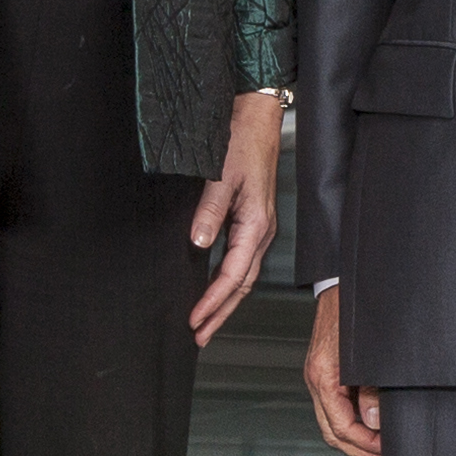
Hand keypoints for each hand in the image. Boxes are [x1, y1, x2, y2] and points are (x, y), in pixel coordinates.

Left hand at [188, 87, 284, 345]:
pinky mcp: (253, 220)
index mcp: (256, 224)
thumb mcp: (222, 176)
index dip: (213, 301)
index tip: (195, 320)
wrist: (256, 118)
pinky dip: (228, 281)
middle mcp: (261, 231)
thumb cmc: (242, 142)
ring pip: (243, 276)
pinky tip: (216, 287)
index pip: (233, 275)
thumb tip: (198, 245)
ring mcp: (259, 227)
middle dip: (221, 313)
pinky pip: (242, 261)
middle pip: (242, 284)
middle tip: (199, 337)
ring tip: (206, 322)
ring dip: (225, 301)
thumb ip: (210, 211)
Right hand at [301, 286, 380, 455]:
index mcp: (324, 377)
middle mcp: (317, 380)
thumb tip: (373, 421)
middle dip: (360, 449)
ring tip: (382, 444)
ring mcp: (320, 376)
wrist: (344, 281)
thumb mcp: (370, 353)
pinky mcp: (328, 370)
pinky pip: (337, 405)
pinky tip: (374, 420)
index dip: (366, 445)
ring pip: (332, 421)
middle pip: (332, 432)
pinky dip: (354, 418)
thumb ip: (373, 388)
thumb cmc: (356, 310)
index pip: (341, 427)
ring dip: (357, 437)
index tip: (387, 452)